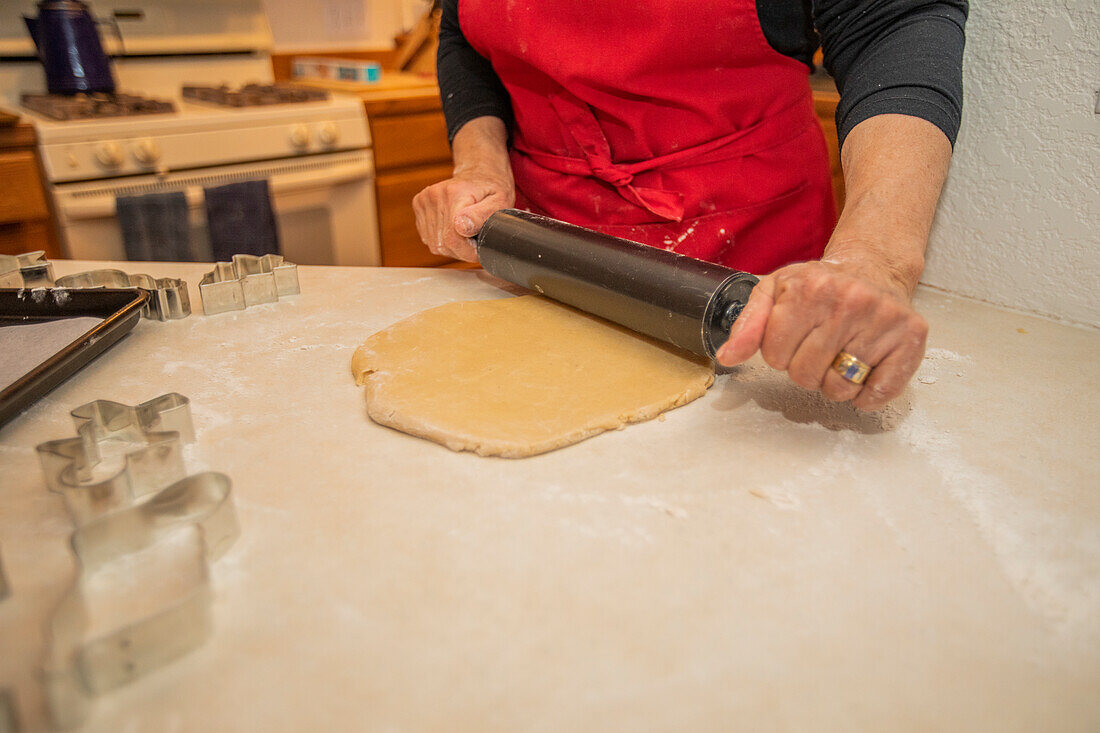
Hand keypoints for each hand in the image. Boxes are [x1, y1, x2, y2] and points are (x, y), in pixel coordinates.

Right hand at [412, 116, 514, 261]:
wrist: (479, 173)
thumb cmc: (492, 189)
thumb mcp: (499, 202)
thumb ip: (482, 216)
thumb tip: (461, 228)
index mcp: (455, 194)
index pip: (453, 238)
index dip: (469, 250)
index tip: (480, 245)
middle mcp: (435, 195)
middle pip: (444, 244)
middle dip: (462, 249)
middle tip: (475, 237)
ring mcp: (424, 200)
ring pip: (435, 244)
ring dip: (452, 246)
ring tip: (466, 231)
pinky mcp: (418, 205)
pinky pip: (428, 238)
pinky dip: (442, 239)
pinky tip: (454, 227)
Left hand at [715, 255, 927, 410]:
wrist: (873, 268)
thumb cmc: (820, 285)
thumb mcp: (775, 291)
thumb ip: (747, 324)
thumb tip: (727, 357)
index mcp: (811, 289)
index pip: (774, 355)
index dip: (779, 352)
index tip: (793, 336)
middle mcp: (850, 302)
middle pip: (805, 376)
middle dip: (805, 369)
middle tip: (818, 346)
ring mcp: (884, 320)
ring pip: (840, 388)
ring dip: (834, 382)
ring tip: (840, 354)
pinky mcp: (911, 338)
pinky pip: (878, 393)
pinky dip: (866, 394)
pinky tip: (863, 370)